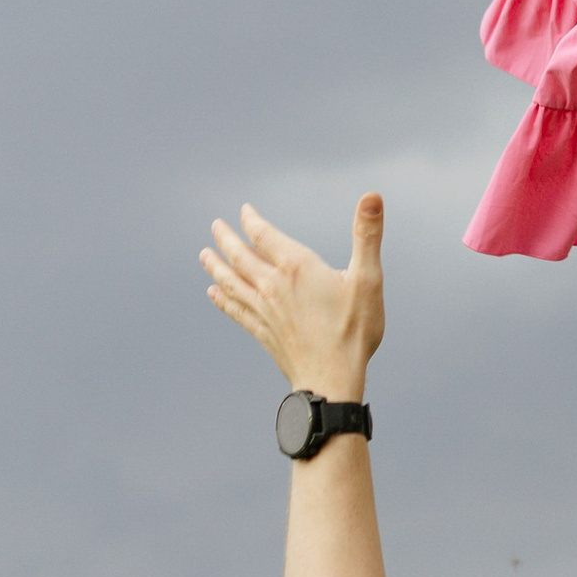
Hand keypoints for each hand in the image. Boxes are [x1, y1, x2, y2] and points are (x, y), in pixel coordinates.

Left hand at [200, 199, 383, 399]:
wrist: (331, 380)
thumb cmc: (354, 331)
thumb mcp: (368, 278)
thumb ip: (367, 235)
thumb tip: (372, 195)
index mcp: (296, 268)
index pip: (265, 236)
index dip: (252, 221)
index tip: (243, 210)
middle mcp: (273, 286)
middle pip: (241, 257)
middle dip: (226, 239)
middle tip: (215, 226)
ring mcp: (265, 311)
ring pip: (232, 283)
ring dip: (216, 267)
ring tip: (204, 255)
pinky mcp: (264, 332)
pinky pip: (236, 310)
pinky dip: (223, 299)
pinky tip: (214, 293)